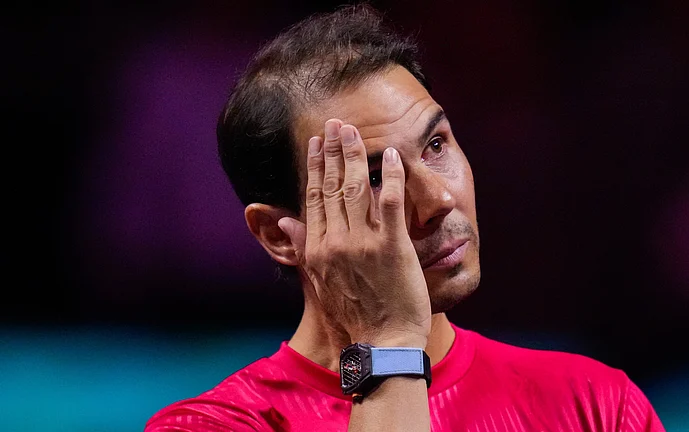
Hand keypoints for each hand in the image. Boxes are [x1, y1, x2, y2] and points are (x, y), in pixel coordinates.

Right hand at [278, 119, 430, 347]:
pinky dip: (390, 177)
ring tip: (353, 131)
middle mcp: (336, 242)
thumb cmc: (354, 315)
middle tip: (335, 124)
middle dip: (333, 151)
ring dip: (354, 155)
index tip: (316, 143)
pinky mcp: (391, 247)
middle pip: (331, 186)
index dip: (314, 167)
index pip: (314, 197)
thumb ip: (305, 247)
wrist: (383, 342)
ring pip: (355, 188)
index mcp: (318, 248)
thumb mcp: (320, 281)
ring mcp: (363, 243)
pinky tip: (391, 154)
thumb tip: (286, 221)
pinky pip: (390, 203)